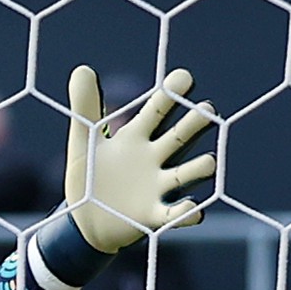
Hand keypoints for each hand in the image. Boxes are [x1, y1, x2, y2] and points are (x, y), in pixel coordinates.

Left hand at [62, 64, 219, 254]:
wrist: (83, 221)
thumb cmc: (89, 177)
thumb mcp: (84, 142)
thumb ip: (85, 107)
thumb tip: (82, 68)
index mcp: (136, 138)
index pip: (157, 111)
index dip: (169, 95)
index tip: (183, 78)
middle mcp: (153, 159)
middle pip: (179, 137)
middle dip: (193, 123)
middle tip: (207, 109)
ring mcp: (157, 186)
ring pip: (185, 174)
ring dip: (198, 168)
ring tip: (208, 162)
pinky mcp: (152, 215)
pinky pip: (174, 214)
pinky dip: (185, 212)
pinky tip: (192, 210)